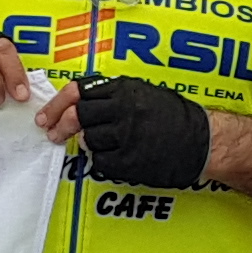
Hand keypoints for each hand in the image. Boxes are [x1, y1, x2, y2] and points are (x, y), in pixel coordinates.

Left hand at [45, 72, 216, 186]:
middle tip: (54, 134)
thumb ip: (111, 95)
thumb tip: (76, 102)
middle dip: (61, 126)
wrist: (205, 141)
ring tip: (102, 143)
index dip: (57, 104)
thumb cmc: (175, 117)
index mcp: (125, 90)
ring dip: (88, 143)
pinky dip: (101, 160)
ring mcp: (127, 137)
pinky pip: (100, 161)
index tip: (46, 116)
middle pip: (78, 117)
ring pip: (88, 140)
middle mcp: (124, 111)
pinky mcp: (131, 161)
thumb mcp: (143, 93)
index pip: (78, 92)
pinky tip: (114, 157)